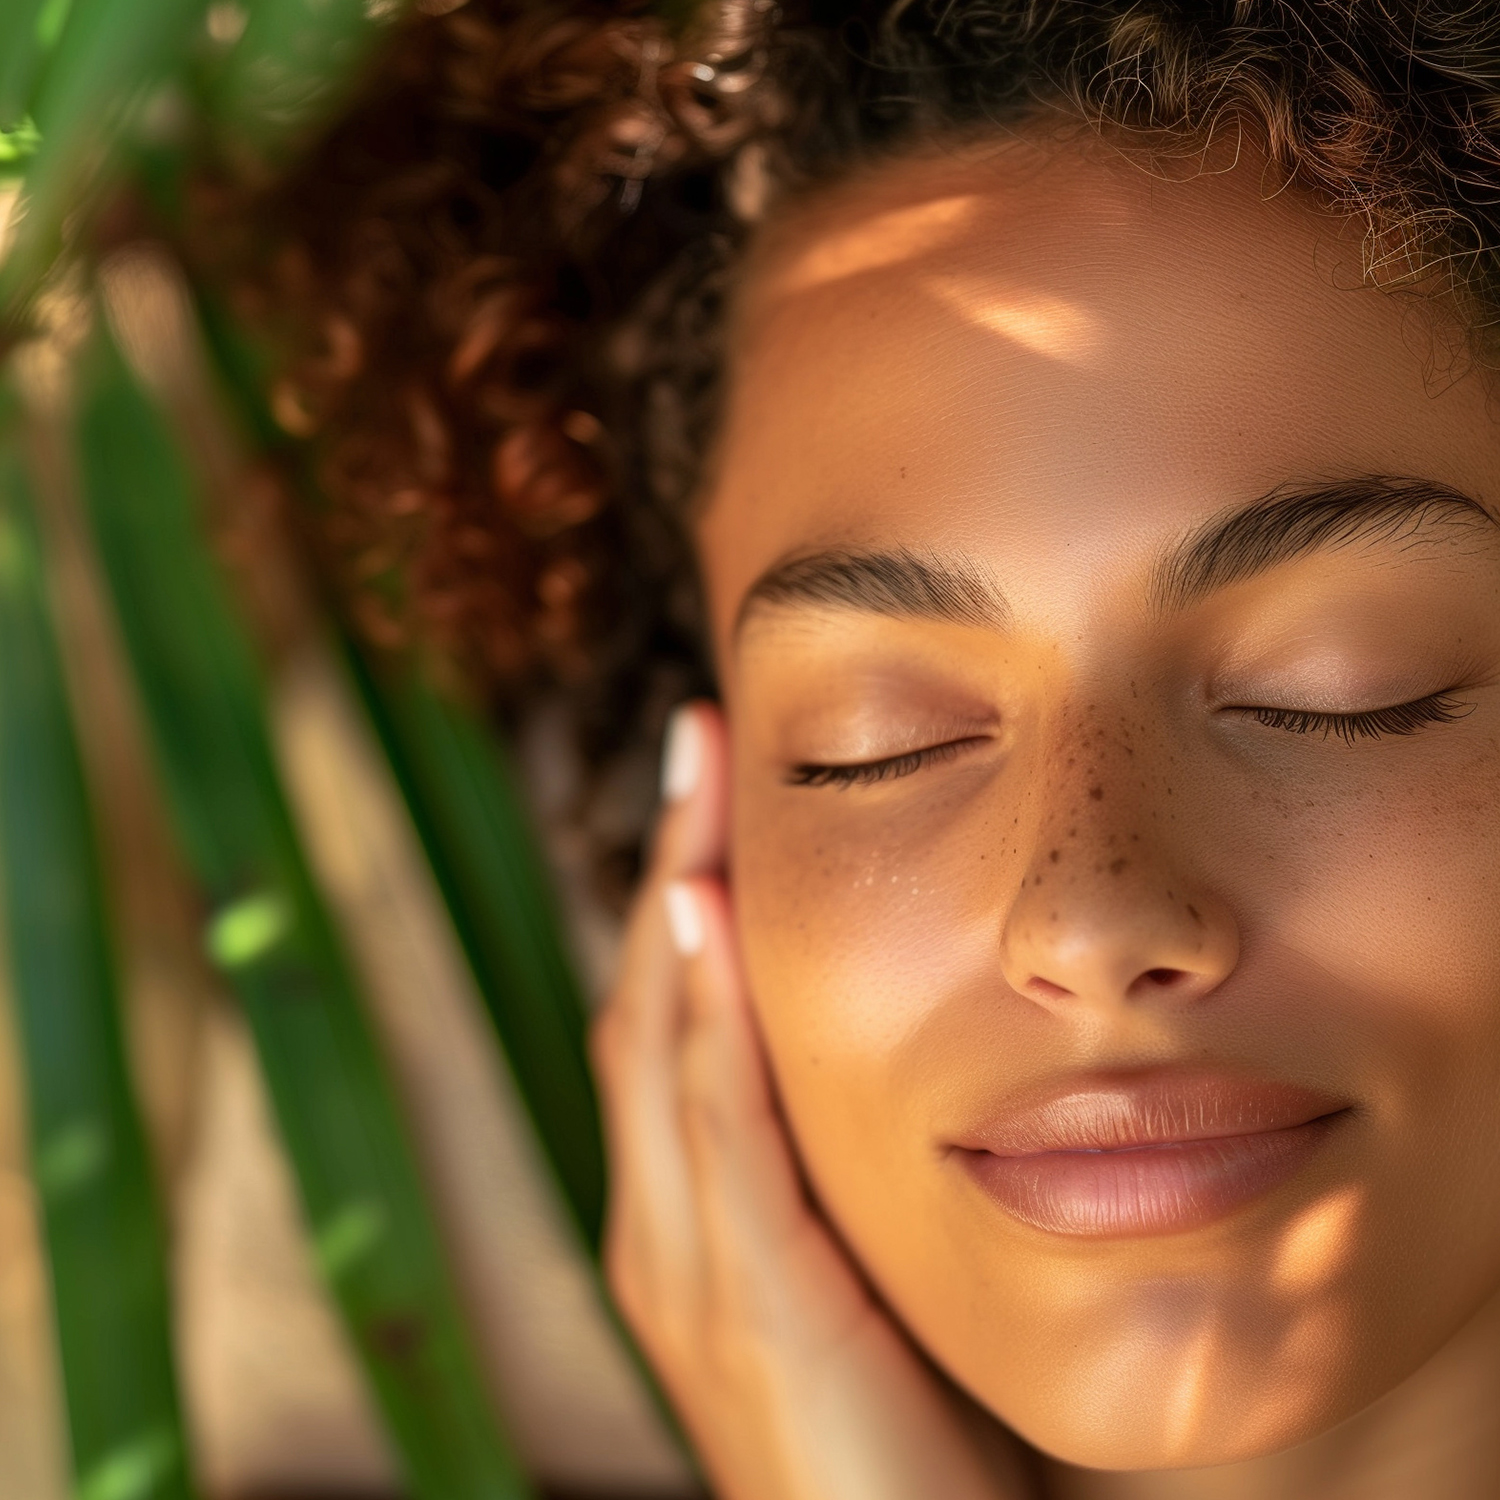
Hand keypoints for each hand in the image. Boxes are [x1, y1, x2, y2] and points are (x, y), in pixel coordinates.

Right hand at [591, 702, 1032, 1499]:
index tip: (723, 783)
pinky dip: (699, 1019)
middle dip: (671, 861)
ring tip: (697, 773)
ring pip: (659, 1044)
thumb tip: (927, 1052)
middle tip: (698, 732)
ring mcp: (683, 1267)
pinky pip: (712, 1132)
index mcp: (693, 1220)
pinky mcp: (739, 1305)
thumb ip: (856, 1181)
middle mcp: (662, 1229)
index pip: (676, 1025)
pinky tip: (700, 918)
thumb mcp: (869, 1279)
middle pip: (648, 1007)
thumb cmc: (906, 1447)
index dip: (689, 898)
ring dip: (677, 900)